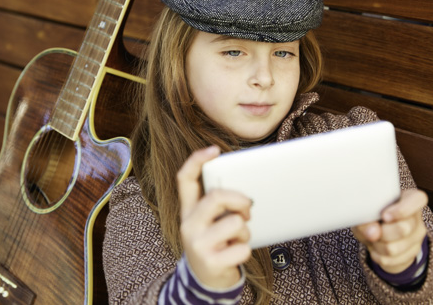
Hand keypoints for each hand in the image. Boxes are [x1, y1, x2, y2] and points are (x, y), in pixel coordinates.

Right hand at [177, 146, 252, 288]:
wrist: (206, 282)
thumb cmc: (214, 244)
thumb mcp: (208, 223)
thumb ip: (217, 205)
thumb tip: (242, 188)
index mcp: (188, 210)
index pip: (185, 179)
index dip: (197, 160)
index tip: (214, 150)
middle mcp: (188, 224)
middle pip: (216, 197)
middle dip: (239, 199)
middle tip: (247, 209)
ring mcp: (197, 244)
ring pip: (234, 223)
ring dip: (244, 231)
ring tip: (237, 239)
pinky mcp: (210, 262)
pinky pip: (241, 248)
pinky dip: (245, 251)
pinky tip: (235, 255)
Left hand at [352, 189, 427, 273]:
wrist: (376, 235)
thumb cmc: (370, 217)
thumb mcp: (364, 213)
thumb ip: (366, 219)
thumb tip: (373, 233)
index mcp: (408, 199)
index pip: (418, 199)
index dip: (402, 209)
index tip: (384, 216)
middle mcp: (416, 218)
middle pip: (403, 229)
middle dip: (382, 232)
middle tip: (373, 229)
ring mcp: (417, 237)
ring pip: (395, 248)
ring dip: (377, 245)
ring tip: (373, 238)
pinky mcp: (412, 253)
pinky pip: (391, 260)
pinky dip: (378, 256)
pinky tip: (376, 248)